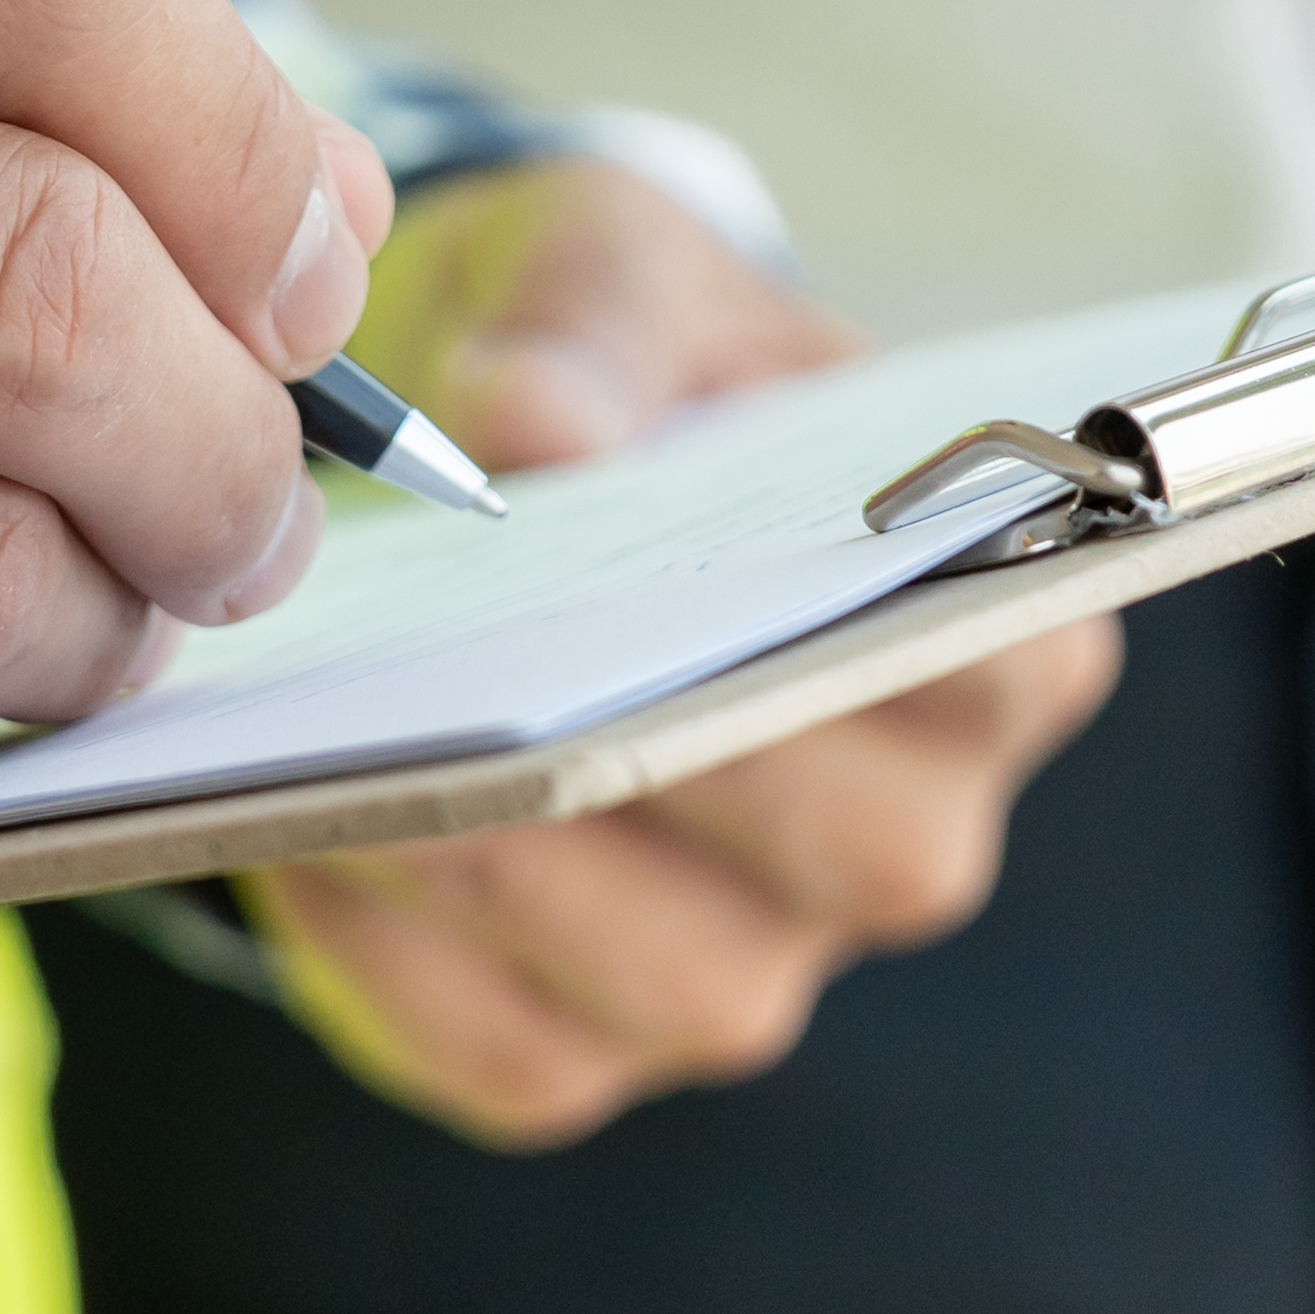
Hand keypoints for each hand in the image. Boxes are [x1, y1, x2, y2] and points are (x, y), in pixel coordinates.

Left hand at [244, 158, 1125, 1144]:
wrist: (485, 455)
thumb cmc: (607, 349)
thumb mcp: (613, 261)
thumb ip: (597, 322)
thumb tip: (537, 426)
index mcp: (991, 630)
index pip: (1010, 664)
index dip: (882, 641)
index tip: (729, 580)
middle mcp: (908, 824)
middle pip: (863, 856)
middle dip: (669, 763)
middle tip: (489, 673)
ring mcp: (759, 954)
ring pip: (685, 984)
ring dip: (510, 869)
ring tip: (357, 740)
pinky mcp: (592, 1042)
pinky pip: (515, 1052)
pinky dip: (400, 959)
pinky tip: (304, 830)